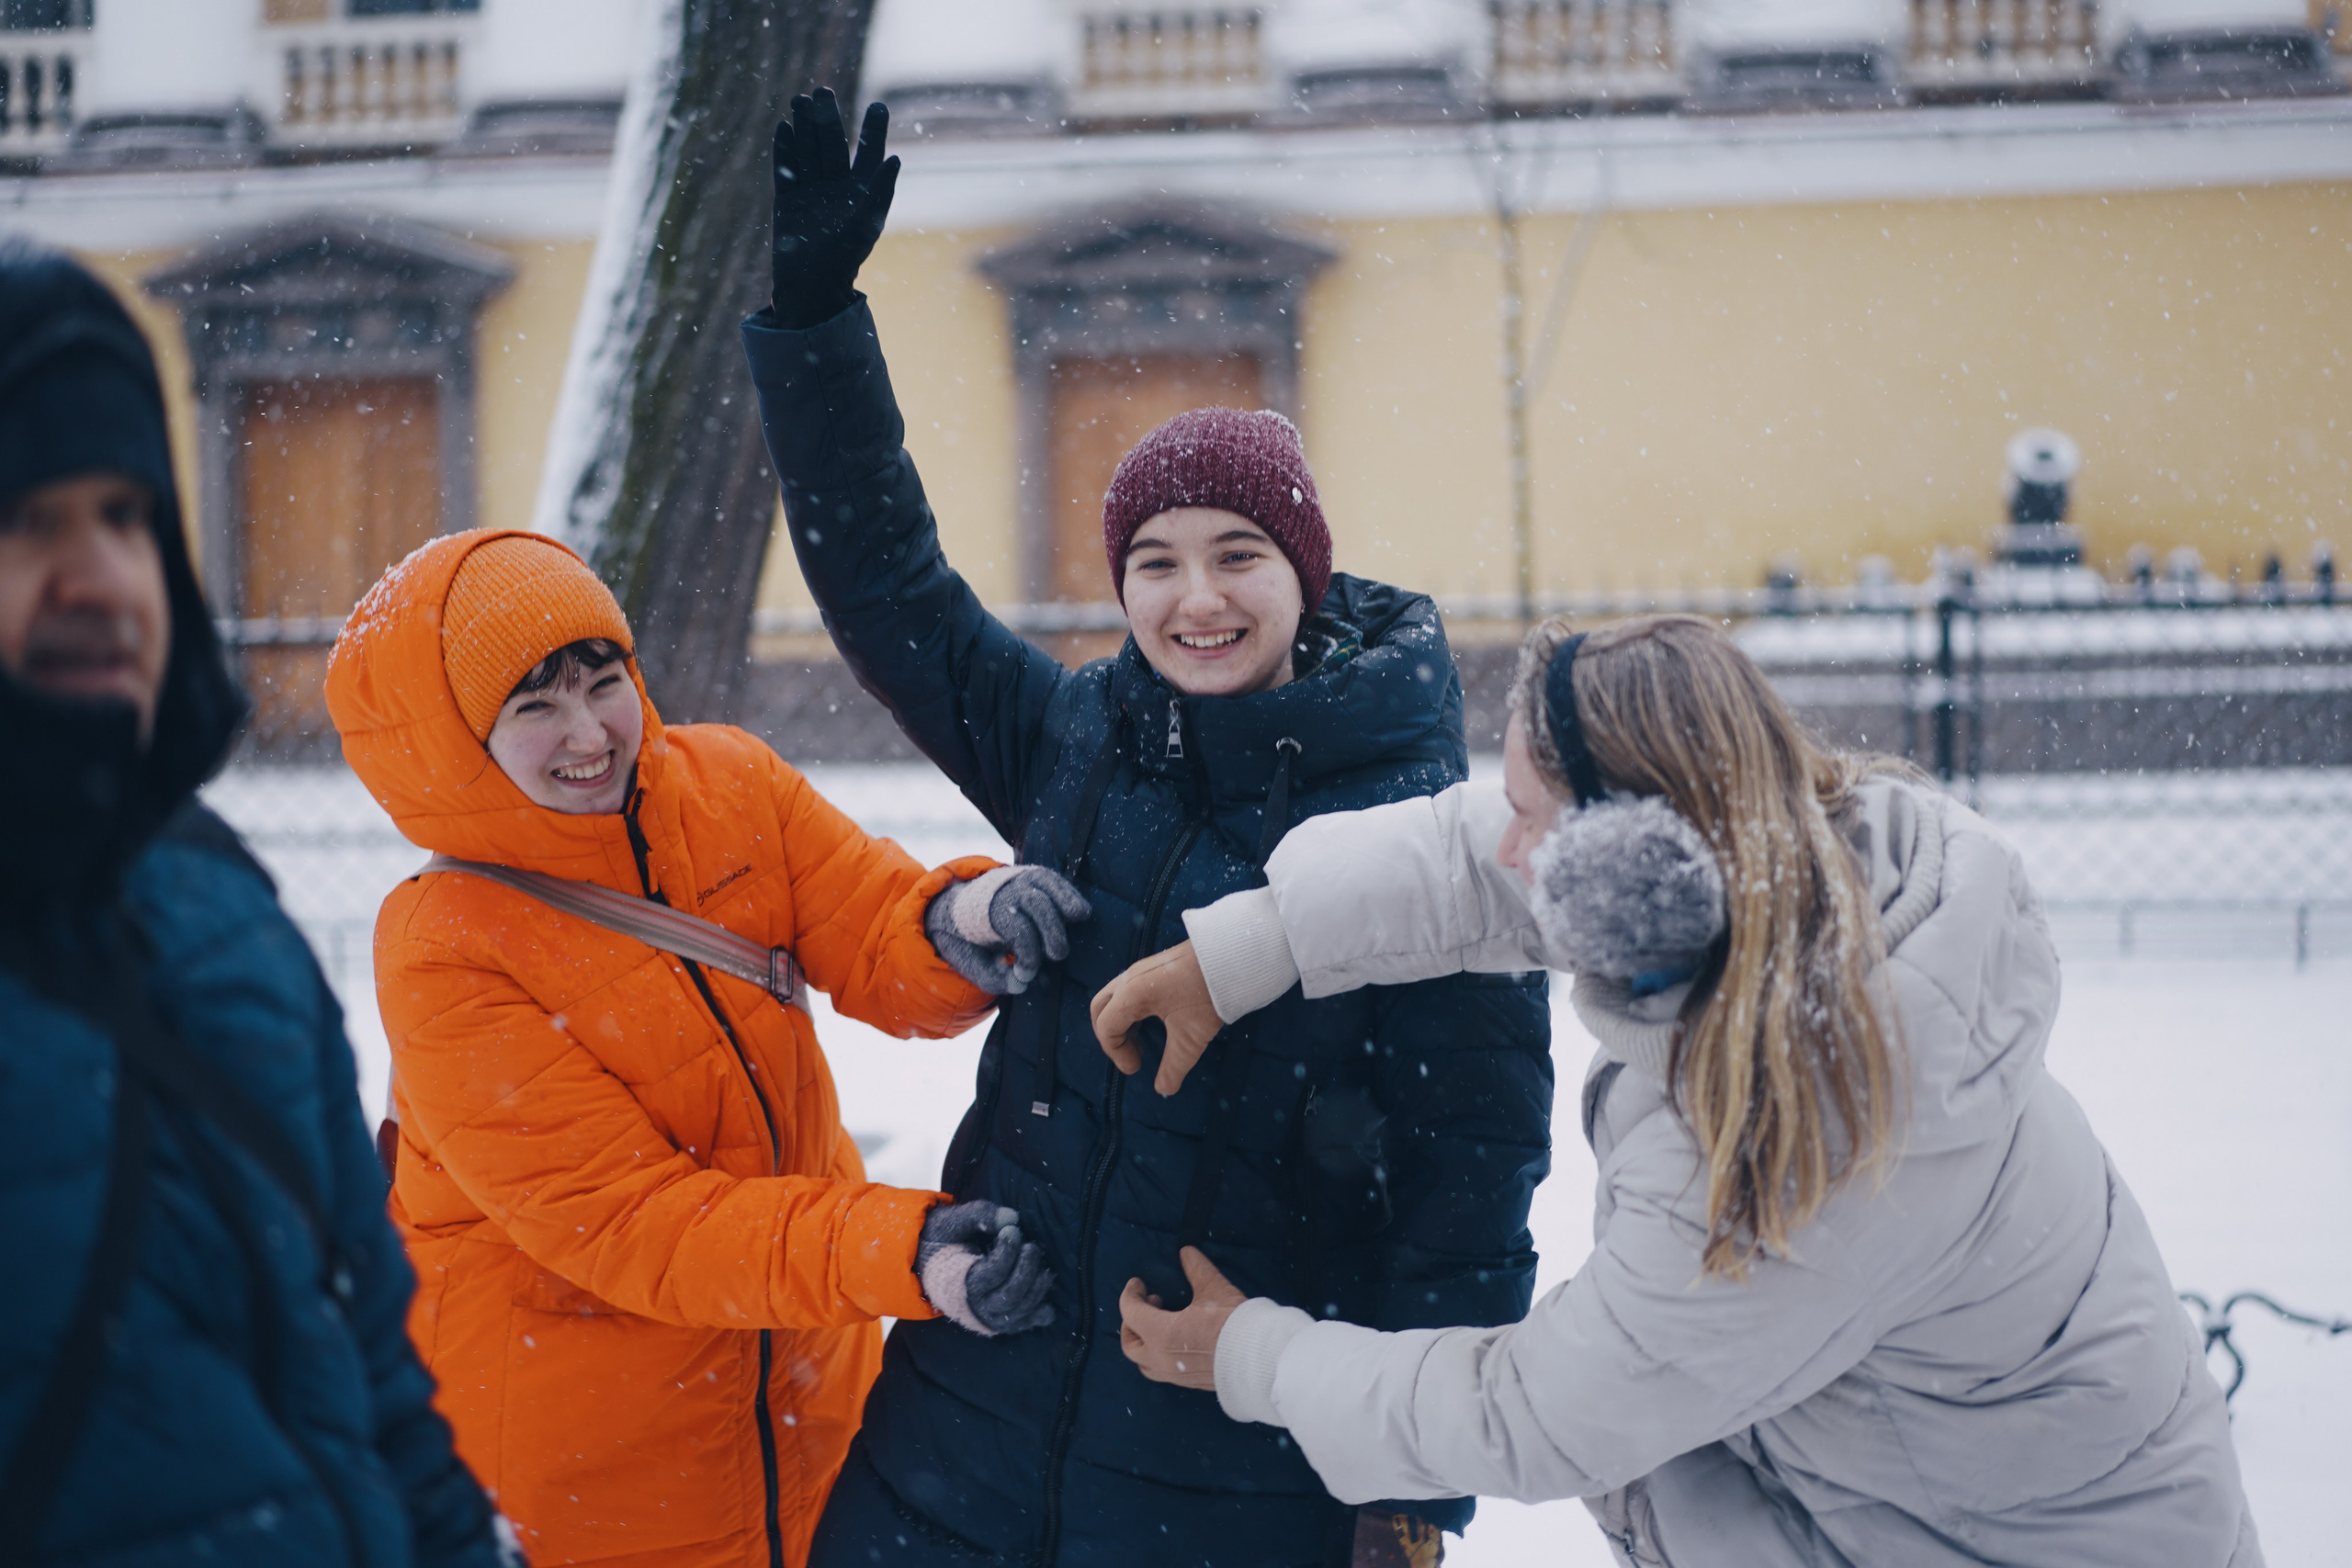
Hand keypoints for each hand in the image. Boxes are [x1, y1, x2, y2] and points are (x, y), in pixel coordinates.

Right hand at [768, 87, 898, 328]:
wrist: (811, 285)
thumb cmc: (845, 258)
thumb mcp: (867, 224)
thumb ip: (880, 191)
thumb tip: (895, 158)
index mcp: (860, 193)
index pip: (868, 154)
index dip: (873, 131)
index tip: (878, 106)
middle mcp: (836, 188)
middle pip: (831, 145)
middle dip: (827, 119)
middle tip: (822, 91)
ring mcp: (811, 192)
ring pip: (807, 152)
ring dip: (804, 127)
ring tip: (800, 100)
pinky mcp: (787, 200)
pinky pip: (786, 169)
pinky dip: (784, 150)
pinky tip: (783, 128)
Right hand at [916, 1199, 1054, 1336]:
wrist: (932, 1267)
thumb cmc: (944, 1242)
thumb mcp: (951, 1221)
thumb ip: (979, 1215)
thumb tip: (1011, 1218)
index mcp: (959, 1283)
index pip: (992, 1273)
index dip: (1007, 1251)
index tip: (1012, 1231)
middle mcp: (975, 1306)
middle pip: (1010, 1295)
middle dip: (1027, 1269)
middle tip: (1032, 1246)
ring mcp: (989, 1318)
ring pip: (1020, 1310)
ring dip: (1037, 1287)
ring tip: (1042, 1264)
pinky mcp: (1000, 1321)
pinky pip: (1024, 1323)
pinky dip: (1039, 1314)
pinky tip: (1045, 1296)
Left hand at [926, 866, 1091, 994]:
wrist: (959, 909)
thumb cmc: (972, 942)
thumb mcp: (972, 964)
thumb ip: (993, 977)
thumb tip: (1021, 984)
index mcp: (984, 913)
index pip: (1017, 929)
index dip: (1029, 955)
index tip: (1027, 975)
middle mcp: (1002, 891)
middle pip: (1037, 904)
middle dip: (1053, 931)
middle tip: (1058, 956)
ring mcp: (1017, 879)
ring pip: (1046, 884)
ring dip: (1066, 901)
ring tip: (1079, 918)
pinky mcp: (1030, 876)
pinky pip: (1052, 879)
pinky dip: (1068, 891)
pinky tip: (1080, 911)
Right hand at [1090, 940, 1222, 1095]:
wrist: (1232, 959)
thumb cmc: (1207, 997)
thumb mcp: (1190, 1039)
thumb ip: (1174, 1067)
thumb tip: (1164, 1089)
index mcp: (1131, 995)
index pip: (1106, 1028)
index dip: (1117, 1054)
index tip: (1137, 1069)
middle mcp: (1129, 979)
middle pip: (1100, 1009)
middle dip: (1109, 1036)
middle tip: (1132, 1054)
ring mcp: (1140, 970)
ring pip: (1113, 998)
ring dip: (1121, 1023)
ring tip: (1142, 1042)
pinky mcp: (1153, 967)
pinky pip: (1128, 990)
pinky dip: (1130, 1010)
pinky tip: (1153, 1022)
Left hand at [1119, 1246, 1245, 1390]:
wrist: (1258, 1359)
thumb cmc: (1232, 1323)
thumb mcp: (1213, 1288)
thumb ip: (1196, 1269)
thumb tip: (1186, 1252)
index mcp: (1160, 1334)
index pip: (1130, 1312)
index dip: (1131, 1294)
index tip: (1138, 1283)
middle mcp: (1160, 1359)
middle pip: (1129, 1344)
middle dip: (1131, 1322)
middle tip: (1149, 1303)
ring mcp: (1173, 1375)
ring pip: (1144, 1363)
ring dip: (1144, 1342)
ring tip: (1160, 1323)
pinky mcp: (1188, 1383)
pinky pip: (1162, 1371)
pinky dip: (1159, 1355)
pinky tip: (1177, 1341)